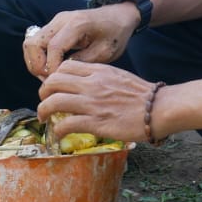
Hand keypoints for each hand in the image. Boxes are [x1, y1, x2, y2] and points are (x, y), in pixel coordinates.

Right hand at [23, 5, 140, 79]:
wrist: (117, 16)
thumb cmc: (115, 34)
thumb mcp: (104, 53)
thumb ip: (82, 63)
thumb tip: (60, 75)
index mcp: (77, 24)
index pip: (53, 47)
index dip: (52, 68)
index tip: (59, 81)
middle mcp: (61, 20)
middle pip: (33, 43)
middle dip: (37, 66)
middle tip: (49, 81)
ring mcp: (54, 22)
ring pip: (30, 43)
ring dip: (35, 62)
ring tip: (49, 76)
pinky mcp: (53, 27)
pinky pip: (36, 43)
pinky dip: (38, 58)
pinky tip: (51, 68)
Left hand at [37, 60, 165, 145]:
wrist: (159, 108)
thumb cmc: (142, 95)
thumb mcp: (118, 76)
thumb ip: (99, 77)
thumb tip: (84, 84)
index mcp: (98, 71)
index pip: (64, 67)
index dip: (54, 76)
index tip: (54, 87)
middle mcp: (91, 84)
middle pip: (53, 82)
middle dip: (43, 92)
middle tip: (44, 101)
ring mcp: (92, 103)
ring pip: (54, 102)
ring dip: (43, 111)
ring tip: (44, 117)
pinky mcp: (95, 122)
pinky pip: (66, 124)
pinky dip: (58, 129)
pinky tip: (59, 133)